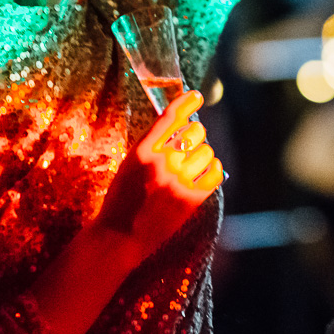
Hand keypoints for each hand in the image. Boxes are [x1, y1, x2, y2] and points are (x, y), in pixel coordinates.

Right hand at [96, 90, 223, 255]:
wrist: (118, 238)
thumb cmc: (121, 201)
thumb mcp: (129, 165)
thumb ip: (152, 146)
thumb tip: (179, 126)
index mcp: (142, 151)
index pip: (170, 117)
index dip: (186, 102)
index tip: (196, 95)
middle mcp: (162, 162)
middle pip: (195, 131)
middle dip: (196, 134)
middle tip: (190, 143)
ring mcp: (178, 180)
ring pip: (207, 150)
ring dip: (203, 154)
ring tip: (192, 164)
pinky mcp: (191, 199)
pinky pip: (215, 172)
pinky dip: (213, 168)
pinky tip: (206, 171)